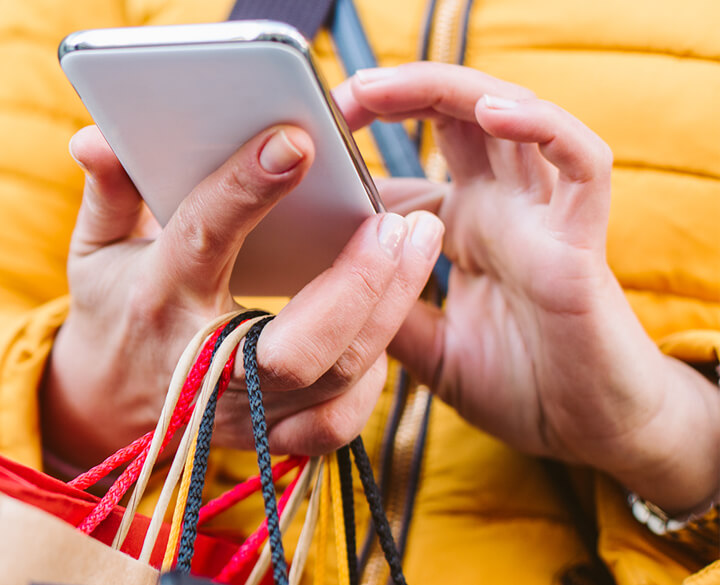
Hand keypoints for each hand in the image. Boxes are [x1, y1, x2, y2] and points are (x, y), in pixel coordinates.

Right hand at [41, 125, 443, 469]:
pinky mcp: (267, 438)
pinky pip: (337, 421)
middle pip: (296, 347)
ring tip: (418, 243)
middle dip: (359, 283)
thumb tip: (95, 137)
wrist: (103, 405)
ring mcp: (239, 412)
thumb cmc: (113, 308)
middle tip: (400, 222)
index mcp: (158, 298)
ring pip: (333, 378)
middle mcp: (201, 364)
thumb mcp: (97, 247)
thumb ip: (109, 189)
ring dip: (387, 312)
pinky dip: (371, 376)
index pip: (202, 240)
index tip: (298, 141)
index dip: (247, 189)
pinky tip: (387, 319)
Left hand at [335, 62, 719, 513]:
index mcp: (466, 227)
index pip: (416, 160)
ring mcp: (544, 218)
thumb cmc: (520, 386)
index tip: (311, 142)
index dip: (369, 144)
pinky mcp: (582, 241)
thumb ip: (383, 311)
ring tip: (389, 88)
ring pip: (514, 118)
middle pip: (460, 116)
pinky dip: (543, 127)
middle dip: (402, 92)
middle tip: (344, 94)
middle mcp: (505, 208)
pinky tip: (494, 113)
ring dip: (453, 91)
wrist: (592, 435)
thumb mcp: (424, 348)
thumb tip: (319, 282)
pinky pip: (582, 164)